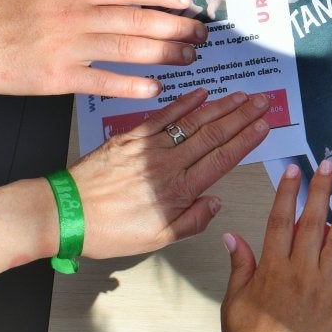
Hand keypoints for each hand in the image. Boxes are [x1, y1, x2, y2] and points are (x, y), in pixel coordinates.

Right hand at [0, 0, 206, 97]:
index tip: (187, 0)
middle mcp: (76, 14)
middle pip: (139, 18)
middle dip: (177, 26)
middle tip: (203, 33)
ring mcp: (68, 46)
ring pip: (129, 48)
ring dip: (165, 53)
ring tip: (190, 58)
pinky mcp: (56, 77)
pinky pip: (103, 81)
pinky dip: (132, 84)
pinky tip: (155, 88)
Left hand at [68, 89, 270, 256]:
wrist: (67, 213)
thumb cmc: (108, 230)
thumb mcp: (156, 239)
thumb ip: (191, 221)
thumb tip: (215, 202)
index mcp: (179, 190)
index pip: (222, 158)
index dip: (246, 140)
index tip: (264, 126)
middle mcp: (168, 164)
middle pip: (214, 134)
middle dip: (242, 116)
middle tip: (262, 101)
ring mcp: (150, 148)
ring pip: (193, 122)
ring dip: (221, 106)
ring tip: (242, 95)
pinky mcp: (131, 137)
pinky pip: (163, 116)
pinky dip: (184, 102)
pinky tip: (201, 92)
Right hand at [220, 160, 331, 331]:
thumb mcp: (234, 301)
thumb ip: (240, 265)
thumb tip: (232, 234)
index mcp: (272, 269)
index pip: (281, 220)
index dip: (288, 192)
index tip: (295, 170)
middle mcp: (300, 273)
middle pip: (312, 222)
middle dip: (321, 190)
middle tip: (330, 166)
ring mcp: (325, 288)